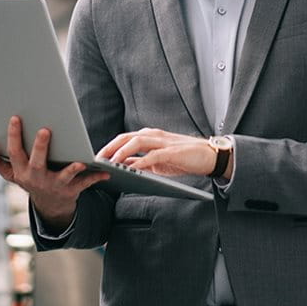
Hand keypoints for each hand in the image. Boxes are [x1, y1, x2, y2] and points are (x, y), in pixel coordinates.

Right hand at [0, 116, 109, 229]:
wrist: (50, 205)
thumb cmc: (31, 180)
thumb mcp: (12, 175)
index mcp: (22, 172)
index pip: (15, 152)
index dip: (14, 136)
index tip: (16, 118)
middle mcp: (37, 178)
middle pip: (37, 162)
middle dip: (41, 147)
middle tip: (45, 130)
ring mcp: (55, 184)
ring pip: (63, 176)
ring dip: (72, 169)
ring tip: (79, 163)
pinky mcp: (71, 190)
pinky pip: (85, 183)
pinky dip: (96, 178)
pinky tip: (106, 173)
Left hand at [97, 128, 226, 178]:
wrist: (209, 157)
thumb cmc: (184, 159)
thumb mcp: (159, 161)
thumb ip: (142, 161)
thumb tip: (124, 167)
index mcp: (150, 136)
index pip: (125, 139)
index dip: (109, 147)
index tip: (97, 157)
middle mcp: (154, 135)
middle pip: (126, 137)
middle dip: (110, 147)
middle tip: (97, 159)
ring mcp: (163, 142)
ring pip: (137, 142)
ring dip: (121, 152)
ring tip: (110, 163)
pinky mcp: (172, 152)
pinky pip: (153, 155)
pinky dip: (141, 161)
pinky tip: (131, 169)